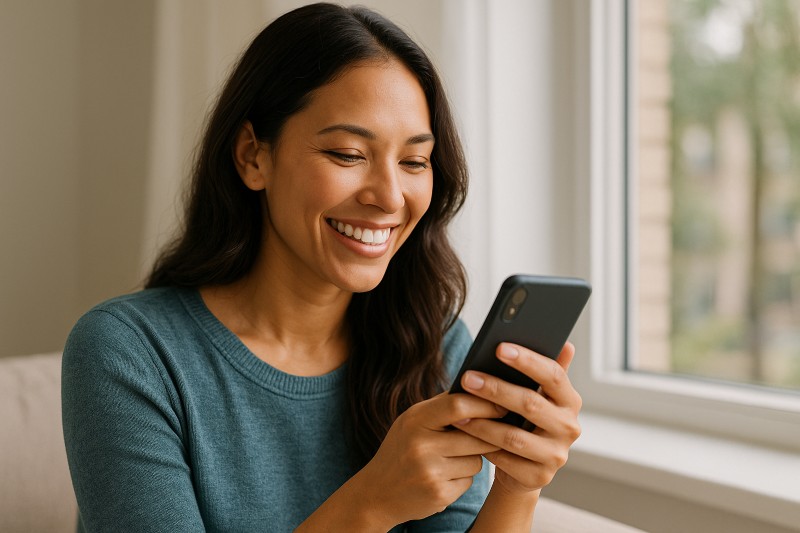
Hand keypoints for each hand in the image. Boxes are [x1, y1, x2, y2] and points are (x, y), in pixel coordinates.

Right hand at [353, 391, 504, 525]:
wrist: (377, 493)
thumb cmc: (401, 449)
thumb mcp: (412, 421)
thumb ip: (442, 406)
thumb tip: (481, 390)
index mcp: (415, 420)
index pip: (458, 405)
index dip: (485, 404)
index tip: (502, 404)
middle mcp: (421, 445)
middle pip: (476, 435)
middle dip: (485, 435)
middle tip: (484, 434)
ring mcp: (430, 472)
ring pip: (476, 460)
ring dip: (471, 459)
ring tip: (448, 459)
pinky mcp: (439, 495)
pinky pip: (469, 480)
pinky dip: (462, 478)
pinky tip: (443, 477)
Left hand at [453, 342, 581, 493]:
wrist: (524, 469)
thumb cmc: (526, 421)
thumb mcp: (538, 396)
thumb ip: (547, 371)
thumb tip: (566, 342)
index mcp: (570, 401)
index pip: (553, 375)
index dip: (527, 361)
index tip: (499, 347)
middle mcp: (570, 428)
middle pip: (530, 404)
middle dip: (495, 389)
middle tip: (467, 378)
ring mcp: (556, 455)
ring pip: (513, 435)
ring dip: (482, 422)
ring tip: (457, 411)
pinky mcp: (540, 477)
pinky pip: (505, 459)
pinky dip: (482, 445)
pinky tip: (465, 434)